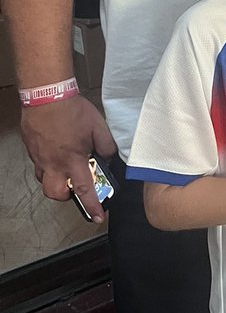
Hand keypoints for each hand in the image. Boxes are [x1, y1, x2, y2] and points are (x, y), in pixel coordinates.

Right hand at [21, 96, 116, 220]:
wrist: (47, 96)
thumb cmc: (72, 110)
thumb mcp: (99, 127)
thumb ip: (106, 145)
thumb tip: (108, 156)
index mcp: (73, 160)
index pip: (84, 190)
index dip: (92, 205)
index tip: (97, 217)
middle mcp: (54, 163)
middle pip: (56, 193)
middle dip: (67, 195)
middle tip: (77, 186)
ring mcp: (40, 157)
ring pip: (44, 181)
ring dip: (56, 180)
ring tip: (66, 168)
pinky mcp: (32, 149)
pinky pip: (39, 165)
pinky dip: (48, 165)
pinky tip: (56, 153)